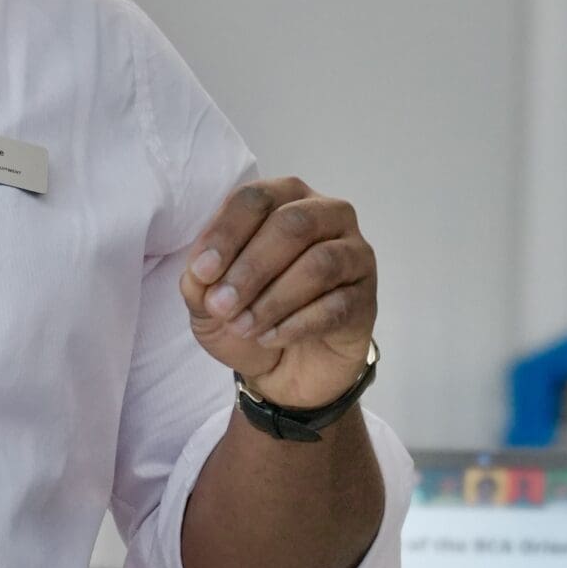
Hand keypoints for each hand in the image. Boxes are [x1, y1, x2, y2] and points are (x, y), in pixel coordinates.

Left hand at [179, 178, 376, 411]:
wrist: (283, 369)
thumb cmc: (246, 315)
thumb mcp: (207, 300)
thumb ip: (200, 280)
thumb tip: (203, 273)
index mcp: (283, 199)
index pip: (256, 198)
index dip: (226, 233)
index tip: (202, 272)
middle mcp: (326, 215)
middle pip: (292, 224)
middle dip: (251, 267)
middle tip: (221, 306)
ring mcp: (354, 254)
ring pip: (320, 263)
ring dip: (274, 299)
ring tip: (244, 327)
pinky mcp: (367, 298)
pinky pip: (337, 304)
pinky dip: (297, 324)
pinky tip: (270, 338)